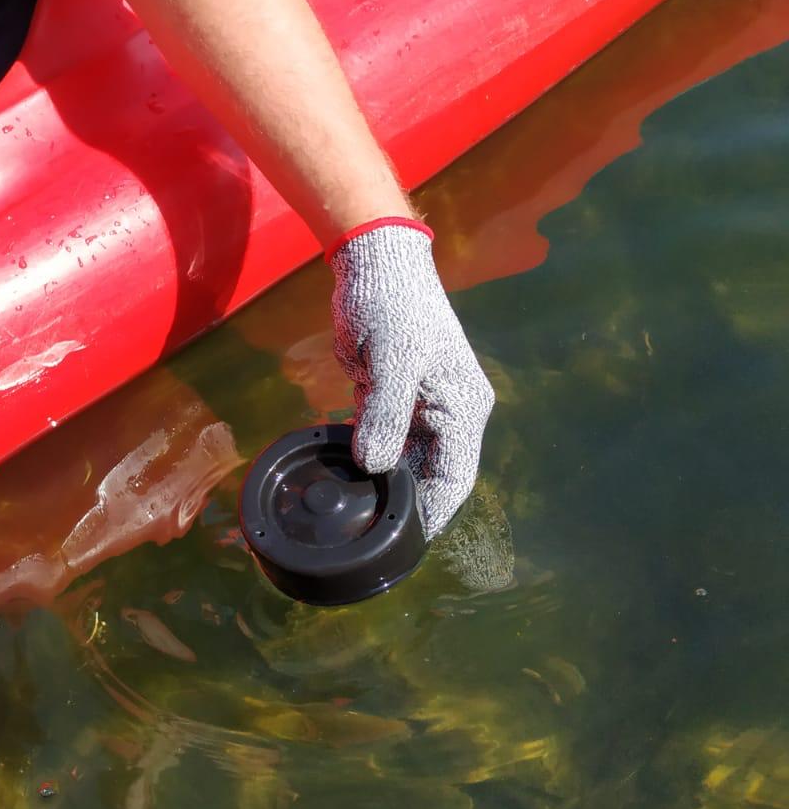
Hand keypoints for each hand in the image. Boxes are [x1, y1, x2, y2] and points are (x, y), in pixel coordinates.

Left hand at [329, 220, 494, 536]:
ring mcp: (419, 408)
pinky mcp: (391, 400)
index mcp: (463, 407)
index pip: (456, 477)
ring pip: (406, 463)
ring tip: (354, 515)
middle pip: (431, 476)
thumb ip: (385, 414)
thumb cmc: (392, 304)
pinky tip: (345, 478)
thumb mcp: (391, 358)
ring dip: (384, 485)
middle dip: (405, 506)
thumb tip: (376, 465)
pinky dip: (368, 460)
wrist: (374, 265)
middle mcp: (448, 413)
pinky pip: (384, 442)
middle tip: (370, 536)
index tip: (408, 543)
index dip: (435, 513)